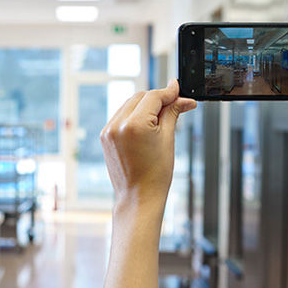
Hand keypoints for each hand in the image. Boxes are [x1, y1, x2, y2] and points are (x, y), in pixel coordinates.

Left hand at [100, 80, 196, 207]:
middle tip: (177, 104)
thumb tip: (182, 98)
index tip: (179, 90)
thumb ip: (173, 113)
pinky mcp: (105, 136)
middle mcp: (117, 125)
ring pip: (130, 105)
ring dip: (146, 105)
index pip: (153, 96)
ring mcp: (108, 131)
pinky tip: (147, 124)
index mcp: (134, 125)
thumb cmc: (155, 175)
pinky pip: (121, 116)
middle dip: (159, 98)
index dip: (169, 92)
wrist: (139, 197)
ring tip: (163, 116)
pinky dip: (135, 115)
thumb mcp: (168, 139)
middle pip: (140, 97)